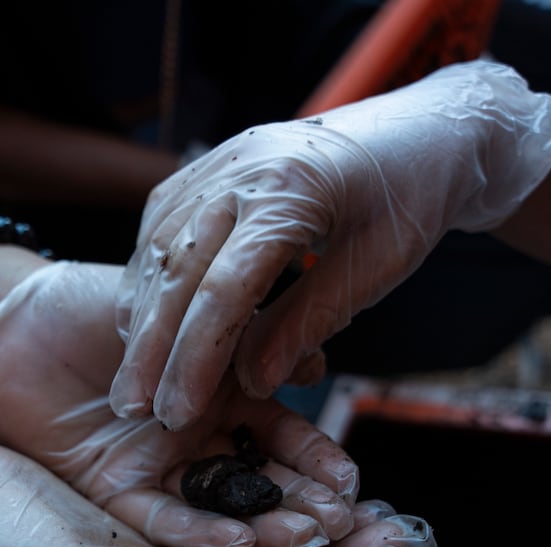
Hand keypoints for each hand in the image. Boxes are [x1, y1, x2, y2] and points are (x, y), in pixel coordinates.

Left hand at [0, 261, 357, 546]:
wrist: (7, 320)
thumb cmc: (87, 301)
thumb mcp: (177, 313)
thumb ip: (239, 341)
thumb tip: (311, 363)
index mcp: (218, 394)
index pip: (283, 437)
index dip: (319, 461)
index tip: (355, 483)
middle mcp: (194, 440)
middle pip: (260, 483)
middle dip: (304, 505)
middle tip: (345, 526)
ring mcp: (156, 469)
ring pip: (218, 509)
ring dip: (263, 528)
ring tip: (306, 538)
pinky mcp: (113, 492)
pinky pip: (163, 518)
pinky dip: (200, 531)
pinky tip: (240, 539)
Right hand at [110, 59, 550, 430]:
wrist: (418, 130)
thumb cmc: (408, 198)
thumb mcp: (377, 267)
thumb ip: (311, 322)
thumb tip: (252, 384)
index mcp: (288, 190)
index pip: (224, 289)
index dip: (195, 358)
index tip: (179, 412)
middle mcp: (238, 170)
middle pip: (177, 272)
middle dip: (152, 349)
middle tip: (135, 408)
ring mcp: (215, 164)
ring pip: (157, 251)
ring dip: (141, 320)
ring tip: (132, 380)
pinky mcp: (203, 170)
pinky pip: (159, 230)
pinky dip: (147, 282)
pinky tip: (140, 326)